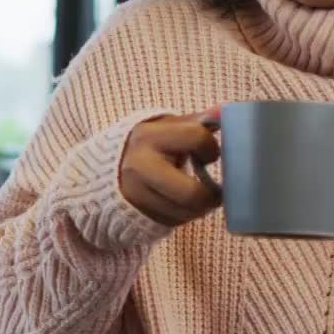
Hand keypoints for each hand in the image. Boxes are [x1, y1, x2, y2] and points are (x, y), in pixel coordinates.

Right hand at [121, 110, 223, 226]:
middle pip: (192, 194)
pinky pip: (175, 222)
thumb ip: (198, 121)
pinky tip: (182, 203)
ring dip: (200, 207)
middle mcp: (138, 166)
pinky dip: (185, 215)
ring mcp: (136, 194)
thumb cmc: (151, 145)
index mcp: (148, 136)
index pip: (196, 139)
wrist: (108, 169)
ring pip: (186, 212)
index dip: (211, 149)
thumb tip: (225, 111)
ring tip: (199, 196)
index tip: (209, 155)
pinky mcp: (137, 214)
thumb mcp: (169, 128)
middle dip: (212, 196)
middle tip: (216, 190)